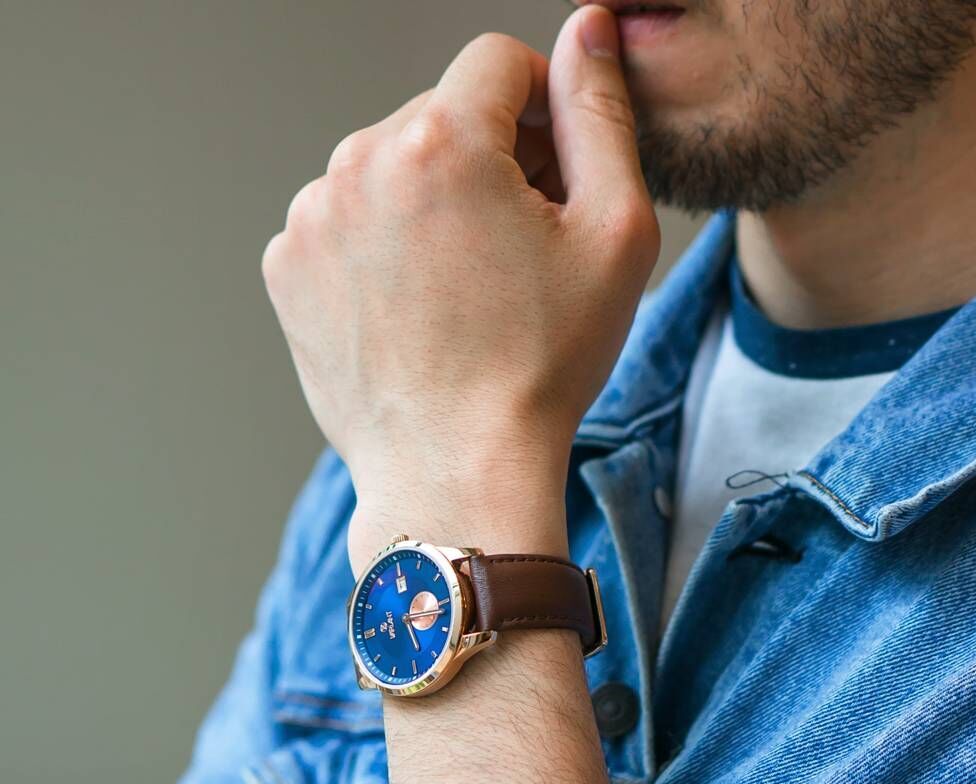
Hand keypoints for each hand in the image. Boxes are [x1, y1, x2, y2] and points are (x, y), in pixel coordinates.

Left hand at [260, 5, 659, 565]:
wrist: (456, 473)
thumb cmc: (541, 368)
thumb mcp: (614, 234)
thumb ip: (601, 115)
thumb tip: (586, 32)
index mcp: (440, 142)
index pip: (497, 64)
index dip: (541, 112)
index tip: (554, 176)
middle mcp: (357, 164)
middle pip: (438, 117)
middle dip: (486, 161)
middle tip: (519, 249)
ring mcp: (310, 220)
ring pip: (388, 169)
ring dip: (431, 203)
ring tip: (466, 288)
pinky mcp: (287, 270)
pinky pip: (346, 223)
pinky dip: (382, 247)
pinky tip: (417, 308)